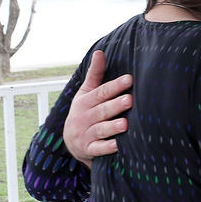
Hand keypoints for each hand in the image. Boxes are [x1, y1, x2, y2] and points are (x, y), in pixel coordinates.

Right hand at [62, 50, 132, 166]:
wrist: (70, 142)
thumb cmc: (84, 111)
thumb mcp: (86, 93)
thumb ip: (95, 74)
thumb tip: (100, 51)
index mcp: (84, 102)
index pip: (101, 92)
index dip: (115, 86)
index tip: (130, 79)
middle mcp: (83, 118)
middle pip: (102, 111)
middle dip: (115, 106)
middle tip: (130, 100)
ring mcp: (85, 134)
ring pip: (100, 130)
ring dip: (112, 127)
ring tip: (125, 123)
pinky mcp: (88, 150)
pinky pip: (98, 149)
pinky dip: (107, 148)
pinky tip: (119, 145)